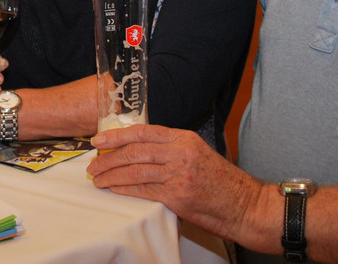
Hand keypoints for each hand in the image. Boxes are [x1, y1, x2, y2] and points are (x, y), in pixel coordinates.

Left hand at [87, 124, 263, 236]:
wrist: (245, 205)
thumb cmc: (222, 183)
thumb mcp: (198, 154)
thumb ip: (172, 150)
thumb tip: (140, 151)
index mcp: (184, 138)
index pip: (143, 132)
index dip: (117, 135)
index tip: (99, 140)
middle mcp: (180, 153)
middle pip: (134, 150)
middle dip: (108, 157)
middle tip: (93, 163)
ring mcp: (178, 174)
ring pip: (133, 170)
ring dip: (110, 174)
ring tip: (97, 178)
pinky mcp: (177, 195)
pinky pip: (142, 190)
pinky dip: (123, 189)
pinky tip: (113, 188)